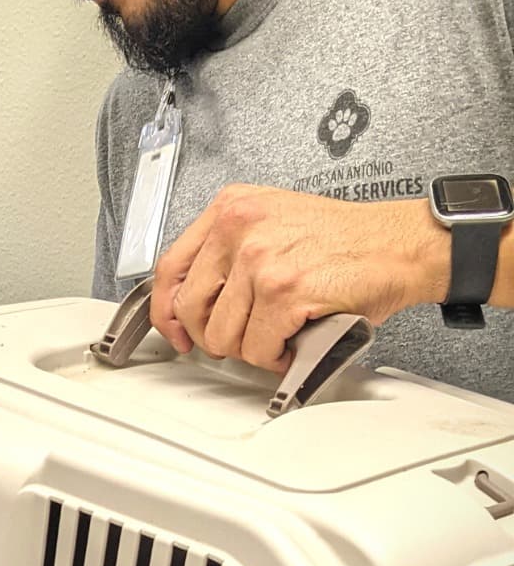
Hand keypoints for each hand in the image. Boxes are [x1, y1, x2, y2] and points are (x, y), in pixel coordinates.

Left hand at [150, 185, 448, 371]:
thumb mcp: (272, 223)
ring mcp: (259, 259)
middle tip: (241, 339)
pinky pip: (258, 346)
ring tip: (277, 336)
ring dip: (251, 348)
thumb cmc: (344, 238)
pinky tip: (293, 343)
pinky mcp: (284, 291)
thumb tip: (196, 300)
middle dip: (214, 336)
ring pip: (224, 334)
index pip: (170, 267)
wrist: (400, 243)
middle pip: (191, 307)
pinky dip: (276, 357)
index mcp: (230, 208)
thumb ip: (229, 251)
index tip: (174, 330)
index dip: (166, 309)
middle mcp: (239, 227)